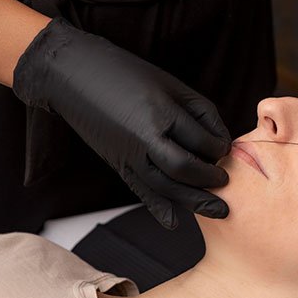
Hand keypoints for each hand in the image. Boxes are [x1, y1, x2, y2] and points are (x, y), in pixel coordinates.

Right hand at [13, 17, 230, 228]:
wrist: (73, 75)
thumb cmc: (129, 73)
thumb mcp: (172, 85)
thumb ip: (201, 113)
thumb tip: (222, 142)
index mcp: (159, 112)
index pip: (199, 141)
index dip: (219, 148)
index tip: (225, 149)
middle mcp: (143, 138)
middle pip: (183, 169)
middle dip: (209, 179)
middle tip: (224, 182)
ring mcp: (127, 154)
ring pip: (165, 187)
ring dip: (193, 200)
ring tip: (218, 210)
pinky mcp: (117, 163)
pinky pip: (140, 191)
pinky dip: (159, 209)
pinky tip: (175, 223)